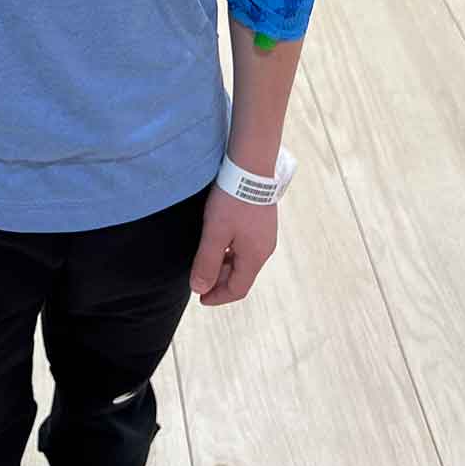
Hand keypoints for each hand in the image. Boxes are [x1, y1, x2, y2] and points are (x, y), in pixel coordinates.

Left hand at [189, 183, 279, 305]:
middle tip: (199, 280)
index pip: (238, 289)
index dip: (218, 297)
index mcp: (255, 256)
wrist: (250, 167)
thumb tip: (199, 289)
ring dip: (224, 266)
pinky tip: (218, 243)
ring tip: (205, 262)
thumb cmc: (232, 200)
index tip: (200, 298)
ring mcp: (265, 235)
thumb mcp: (215, 233)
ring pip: (243, 261)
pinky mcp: (262, 223)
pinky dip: (231, 252)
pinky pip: (246, 247)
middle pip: (241, 276)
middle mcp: (264, 249)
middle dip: (219, 282)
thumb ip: (206, 262)